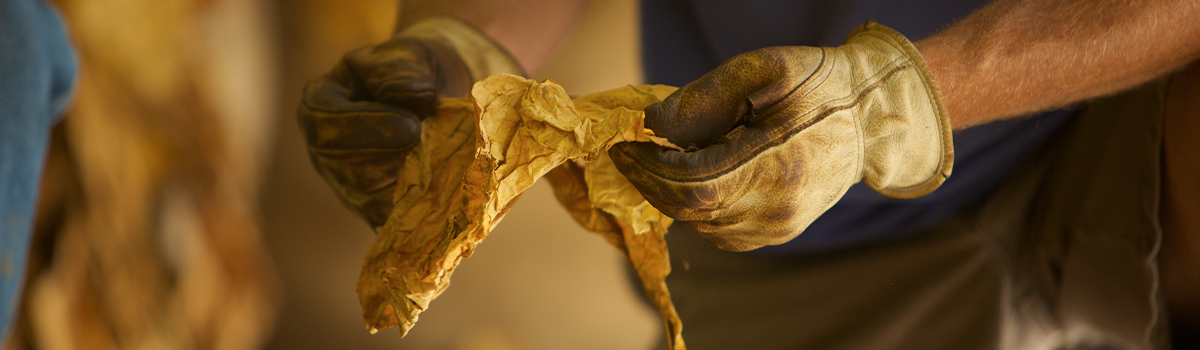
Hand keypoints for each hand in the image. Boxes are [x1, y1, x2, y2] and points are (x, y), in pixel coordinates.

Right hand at [297, 17, 520, 228]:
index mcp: (320, 105)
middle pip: (352, 173)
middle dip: (398, 162)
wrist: (439, 94)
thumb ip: (402, 73)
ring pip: (377, 203)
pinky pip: (398, 221)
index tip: (413, 127)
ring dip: (418, 188)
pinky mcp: (379, 211)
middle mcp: (326, 153)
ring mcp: (351, 186)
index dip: (369, 131)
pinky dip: (427, 208)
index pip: (328, 126)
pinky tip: (452, 192)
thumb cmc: (416, 70)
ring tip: (449, 165)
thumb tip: (413, 97)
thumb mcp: (408, 56)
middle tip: (438, 148)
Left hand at [610, 21, 954, 251]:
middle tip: (630, 151)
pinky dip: (695, 208)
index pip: (692, 182)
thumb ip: (703, 98)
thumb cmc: (816, 83)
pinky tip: (695, 177)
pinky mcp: (779, 233)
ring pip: (700, 224)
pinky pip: (719, 232)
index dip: (648, 167)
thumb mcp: (762, 71)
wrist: (870, 115)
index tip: (623, 144)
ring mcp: (780, 225)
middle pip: (691, 208)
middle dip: (650, 180)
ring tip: (667, 158)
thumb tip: (651, 125)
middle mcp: (779, 205)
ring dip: (671, 194)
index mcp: (778, 162)